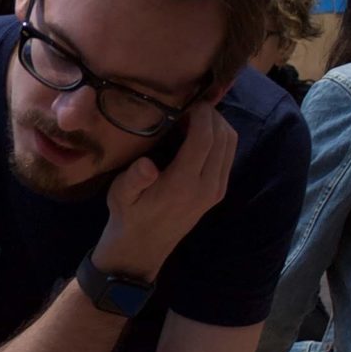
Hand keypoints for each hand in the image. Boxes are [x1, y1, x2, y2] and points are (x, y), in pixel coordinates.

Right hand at [93, 106, 238, 279]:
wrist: (143, 249)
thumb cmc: (128, 217)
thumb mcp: (120, 196)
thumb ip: (134, 179)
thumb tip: (148, 165)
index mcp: (183, 184)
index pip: (204, 137)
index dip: (200, 114)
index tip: (184, 103)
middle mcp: (207, 186)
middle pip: (223, 136)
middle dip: (210, 114)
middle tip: (188, 106)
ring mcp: (216, 189)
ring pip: (230, 144)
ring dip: (217, 124)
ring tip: (193, 118)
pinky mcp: (218, 192)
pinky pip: (228, 155)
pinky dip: (219, 137)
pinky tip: (198, 135)